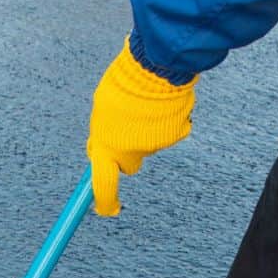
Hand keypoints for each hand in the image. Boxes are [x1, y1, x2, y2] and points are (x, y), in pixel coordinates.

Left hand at [86, 38, 195, 215]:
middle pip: (129, 164)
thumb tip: (101, 150)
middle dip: (127, 153)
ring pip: (149, 144)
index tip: (107, 210)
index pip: (103, 185)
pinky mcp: (176, 134)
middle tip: (126, 130)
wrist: (154, 67)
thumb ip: (103, 134)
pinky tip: (160, 103)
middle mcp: (132, 152)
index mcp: (107, 147)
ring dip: (145, 130)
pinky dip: (164, 121)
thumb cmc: (122, 85)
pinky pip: (168, 132)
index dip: (105, 201)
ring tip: (143, 104)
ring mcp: (156, 145)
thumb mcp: (101, 110)